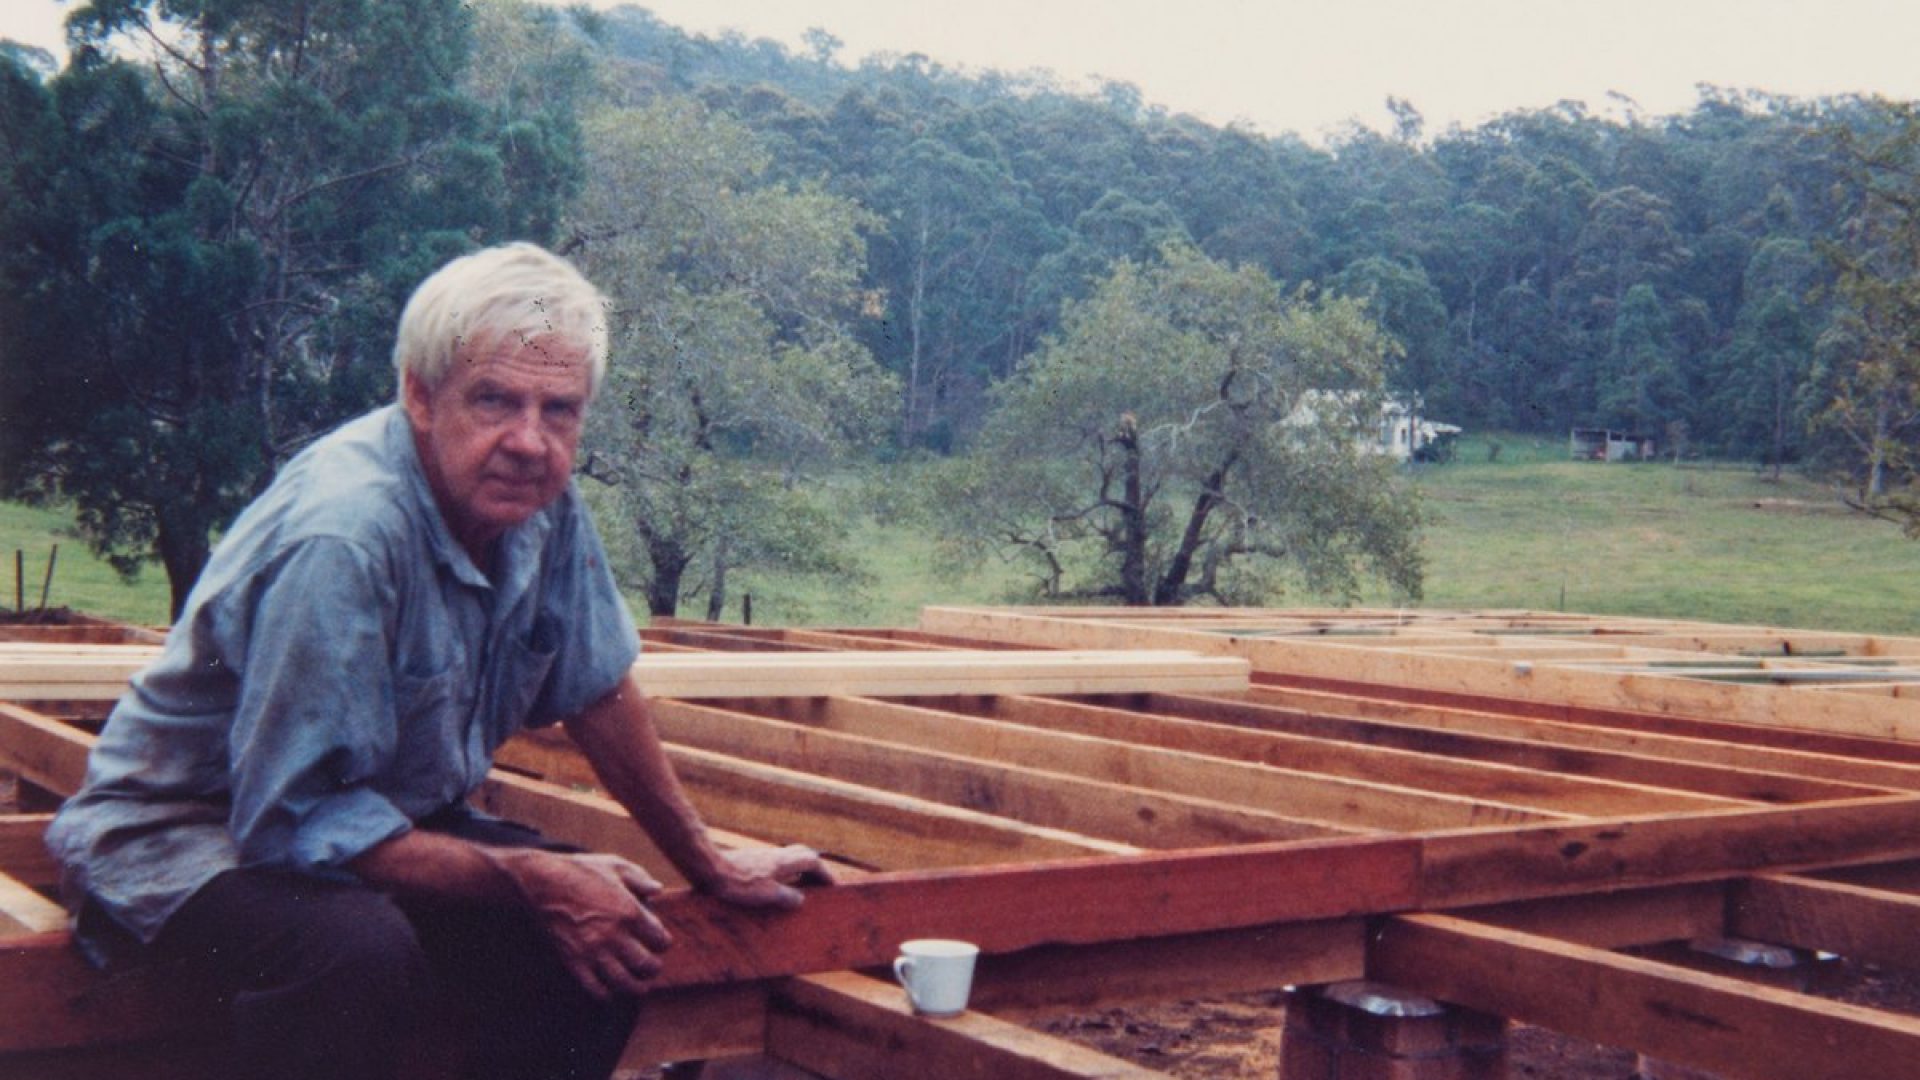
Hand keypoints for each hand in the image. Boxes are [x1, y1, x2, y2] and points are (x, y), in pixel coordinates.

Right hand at [498, 850, 671, 998]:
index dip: (663, 942)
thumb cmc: (581, 871)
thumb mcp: (616, 865)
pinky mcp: (574, 962)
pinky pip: (596, 989)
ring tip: (639, 986)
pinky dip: (607, 994)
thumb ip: (640, 879)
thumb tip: (658, 891)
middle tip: (653, 967)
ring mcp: (593, 951)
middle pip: (646, 965)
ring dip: (636, 988)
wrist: (542, 882)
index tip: (659, 942)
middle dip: (654, 968)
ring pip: (624, 983)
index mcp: (630, 912)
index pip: (660, 940)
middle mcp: (615, 935)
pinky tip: (611, 990)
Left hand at [702, 844, 835, 909]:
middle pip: (803, 854)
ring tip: (801, 887)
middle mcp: (776, 855)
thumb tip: (801, 900)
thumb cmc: (738, 884)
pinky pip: (775, 864)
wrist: (709, 869)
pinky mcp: (750, 861)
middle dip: (815, 867)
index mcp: (784, 862)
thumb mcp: (767, 895)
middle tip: (819, 883)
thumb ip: (788, 897)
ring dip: (799, 870)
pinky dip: (784, 873)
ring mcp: (762, 856)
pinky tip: (775, 887)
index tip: (832, 886)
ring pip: (788, 858)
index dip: (825, 873)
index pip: (813, 861)